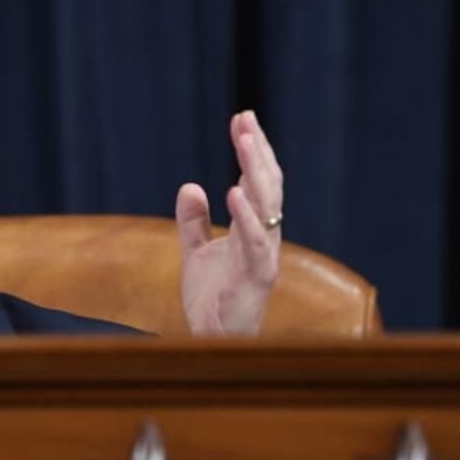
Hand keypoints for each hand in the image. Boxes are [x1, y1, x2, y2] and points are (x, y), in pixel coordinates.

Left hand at [175, 110, 282, 335]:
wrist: (212, 340)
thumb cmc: (212, 297)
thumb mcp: (194, 251)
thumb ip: (192, 221)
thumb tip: (191, 185)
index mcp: (252, 229)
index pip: (256, 181)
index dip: (251, 151)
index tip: (242, 119)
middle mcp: (265, 237)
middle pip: (267, 186)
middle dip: (257, 152)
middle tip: (246, 119)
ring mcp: (264, 255)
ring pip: (267, 206)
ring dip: (256, 172)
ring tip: (245, 142)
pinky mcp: (257, 276)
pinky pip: (255, 242)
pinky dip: (246, 216)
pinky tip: (235, 190)